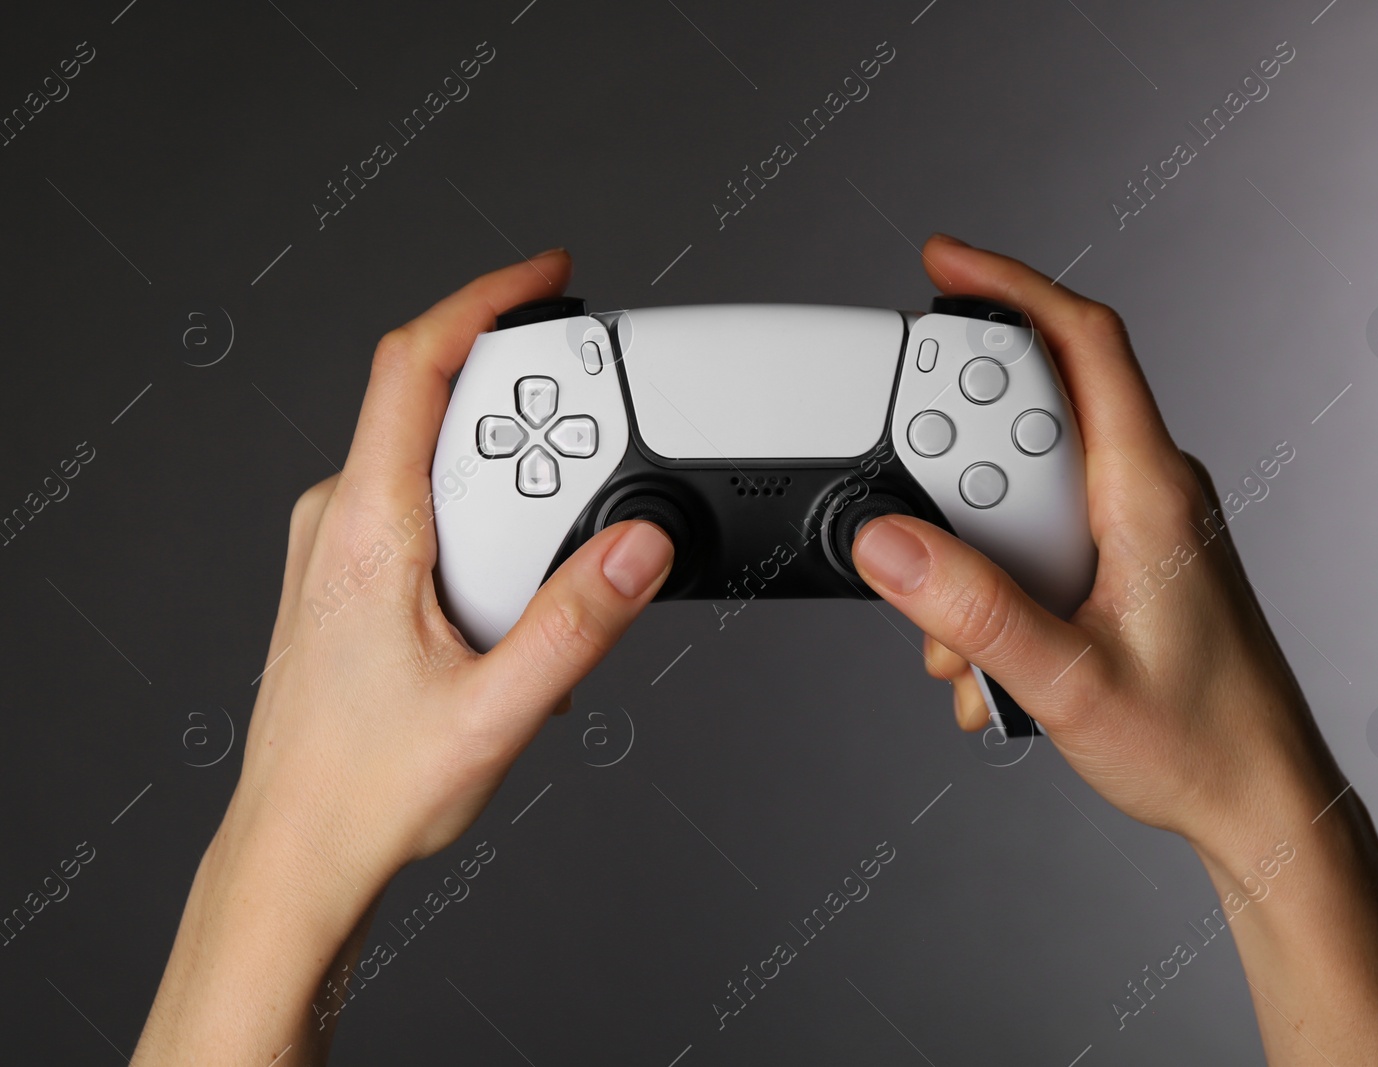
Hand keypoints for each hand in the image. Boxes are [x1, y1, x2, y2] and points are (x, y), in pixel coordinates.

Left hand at [133, 252, 674, 1063]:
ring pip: (438, 459)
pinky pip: (425, 501)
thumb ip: (576, 626)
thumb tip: (639, 548)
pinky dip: (488, 514)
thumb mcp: (496, 714)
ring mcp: (338, 544)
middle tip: (599, 452)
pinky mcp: (348, 572)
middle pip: (442, 406)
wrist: (297, 851)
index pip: (412, 367)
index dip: (480, 300)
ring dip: (515, 477)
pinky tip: (520, 588)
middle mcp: (340, 520)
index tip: (543, 272)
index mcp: (365, 530)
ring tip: (560, 559)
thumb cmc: (366, 789)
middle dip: (532, 411)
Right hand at [851, 235, 1377, 1065]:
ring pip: (1022, 493)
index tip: (943, 264)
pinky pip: (1037, 541)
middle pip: (1029, 419)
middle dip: (958, 475)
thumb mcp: (1067, 679)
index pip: (1084, 342)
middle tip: (920, 527)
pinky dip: (995, 590)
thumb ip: (972, 609)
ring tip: (968, 645)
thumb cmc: (1200, 741)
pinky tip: (992, 662)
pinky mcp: (1123, 566)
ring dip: (971, 558)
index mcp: (1149, 490)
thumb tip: (891, 543)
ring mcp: (1135, 529)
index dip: (1011, 286)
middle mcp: (1146, 492)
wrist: (1260, 803)